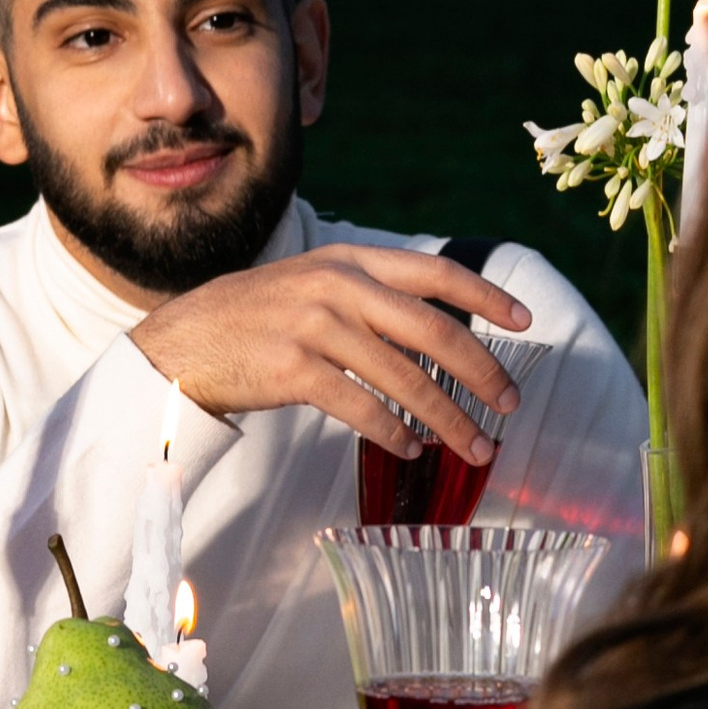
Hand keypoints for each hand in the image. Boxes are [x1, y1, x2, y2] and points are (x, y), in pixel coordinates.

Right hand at [132, 247, 529, 462]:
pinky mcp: (293, 369)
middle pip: (433, 331)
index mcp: (350, 260)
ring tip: (474, 446)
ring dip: (448, 419)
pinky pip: (362, 408)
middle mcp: (338, 286)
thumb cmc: (253, 319)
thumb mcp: (312, 283)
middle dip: (482, 372)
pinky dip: (395, 432)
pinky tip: (412, 449)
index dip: (486, 298)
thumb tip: (436, 328)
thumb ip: (368, 295)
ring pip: (405, 379)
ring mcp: (314, 326)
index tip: (526, 323)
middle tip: (509, 404)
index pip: (436, 273)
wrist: (181, 343)